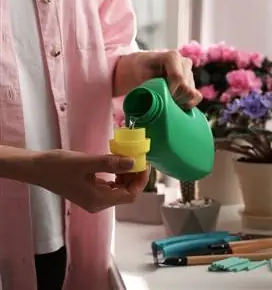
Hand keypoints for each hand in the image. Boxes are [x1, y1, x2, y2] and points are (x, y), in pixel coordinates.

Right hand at [34, 149, 148, 212]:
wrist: (35, 168)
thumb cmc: (58, 165)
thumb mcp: (85, 162)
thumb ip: (110, 163)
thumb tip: (133, 162)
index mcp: (98, 200)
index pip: (130, 195)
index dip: (140, 181)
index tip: (145, 164)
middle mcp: (98, 203)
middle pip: (126, 193)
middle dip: (135, 177)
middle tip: (139, 158)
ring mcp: (94, 199)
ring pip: (119, 189)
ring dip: (127, 175)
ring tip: (129, 158)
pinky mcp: (90, 192)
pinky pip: (111, 186)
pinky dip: (118, 175)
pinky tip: (117, 163)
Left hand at [114, 50, 201, 108]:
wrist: (137, 70)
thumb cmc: (136, 71)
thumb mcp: (140, 76)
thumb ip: (152, 86)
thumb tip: (161, 102)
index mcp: (172, 57)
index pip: (179, 79)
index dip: (170, 93)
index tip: (158, 98)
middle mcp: (184, 63)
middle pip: (187, 89)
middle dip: (174, 98)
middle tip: (160, 99)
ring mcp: (190, 73)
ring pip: (192, 95)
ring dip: (179, 101)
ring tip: (165, 99)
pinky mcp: (192, 84)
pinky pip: (196, 98)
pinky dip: (186, 104)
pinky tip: (174, 103)